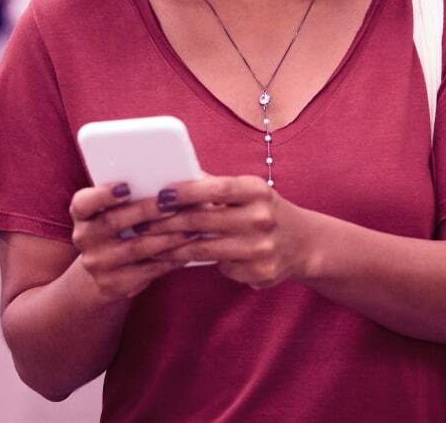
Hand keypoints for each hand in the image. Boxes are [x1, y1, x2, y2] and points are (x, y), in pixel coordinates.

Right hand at [69, 183, 196, 302]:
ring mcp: (97, 263)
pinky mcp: (114, 284)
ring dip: (166, 236)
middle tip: (173, 201)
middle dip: (145, 210)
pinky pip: (147, 270)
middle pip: (113, 222)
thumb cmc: (120, 230)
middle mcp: (84, 237)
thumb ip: (134, 194)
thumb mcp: (114, 212)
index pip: (84, 203)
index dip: (103, 195)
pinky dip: (170, 259)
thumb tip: (174, 176)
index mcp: (82, 214)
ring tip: (191, 227)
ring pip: (136, 247)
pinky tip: (188, 250)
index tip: (126, 187)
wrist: (103, 274)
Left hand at [148, 175, 314, 289]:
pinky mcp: (259, 273)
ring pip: (204, 250)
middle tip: (141, 222)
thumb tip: (174, 174)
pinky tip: (181, 260)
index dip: (186, 191)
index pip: (217, 189)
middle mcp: (262, 219)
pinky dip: (200, 264)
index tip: (160, 194)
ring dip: (172, 247)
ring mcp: (262, 249)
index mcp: (258, 191)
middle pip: (204, 221)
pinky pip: (219, 268)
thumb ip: (214, 186)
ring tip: (149, 243)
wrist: (304, 243)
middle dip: (167, 222)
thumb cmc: (263, 210)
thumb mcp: (248, 192)